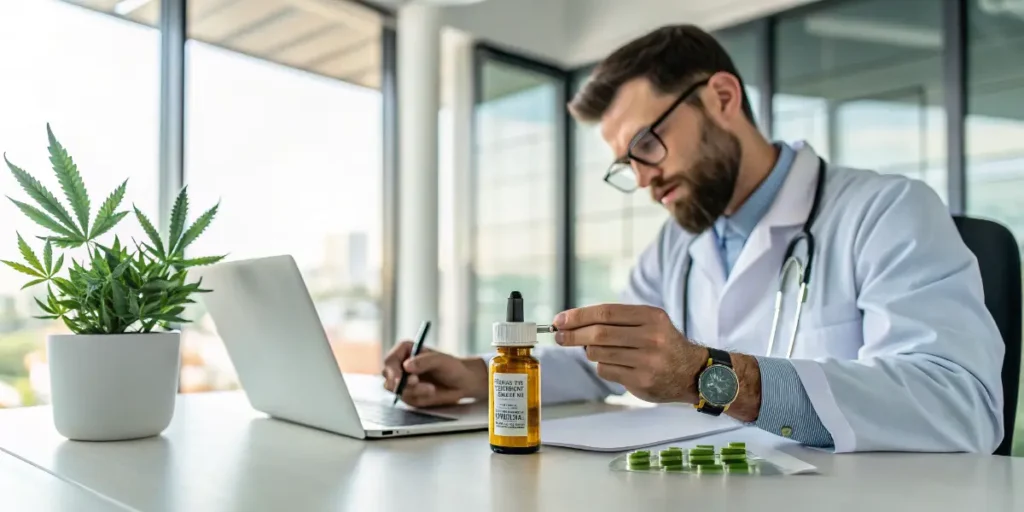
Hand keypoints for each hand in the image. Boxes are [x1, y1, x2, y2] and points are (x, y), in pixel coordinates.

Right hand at [382, 341, 487, 406]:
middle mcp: (401, 366)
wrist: (461, 383)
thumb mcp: (440, 360)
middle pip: (388, 376)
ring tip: (431, 388)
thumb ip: (424, 361)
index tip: (400, 379)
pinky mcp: (408, 394)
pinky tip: (431, 392)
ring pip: (396, 390)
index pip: (390, 360)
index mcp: (405, 351)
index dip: (392, 370)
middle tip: (415, 383)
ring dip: (413, 390)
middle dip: (399, 382)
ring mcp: (403, 381)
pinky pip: (406, 399)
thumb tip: (407, 366)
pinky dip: (418, 397)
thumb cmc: (452, 367)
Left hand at [553, 304, 706, 403]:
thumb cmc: (662, 343)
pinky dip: (602, 366)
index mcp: (651, 317)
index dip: (578, 316)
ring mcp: (647, 361)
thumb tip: (573, 323)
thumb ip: (617, 320)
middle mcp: (651, 337)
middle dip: (572, 335)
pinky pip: (606, 371)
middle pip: (599, 334)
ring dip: (588, 352)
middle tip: (558, 336)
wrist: (692, 372)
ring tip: (593, 350)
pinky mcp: (642, 381)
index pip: (605, 313)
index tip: (560, 320)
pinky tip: (613, 364)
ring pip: (599, 354)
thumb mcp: (649, 322)